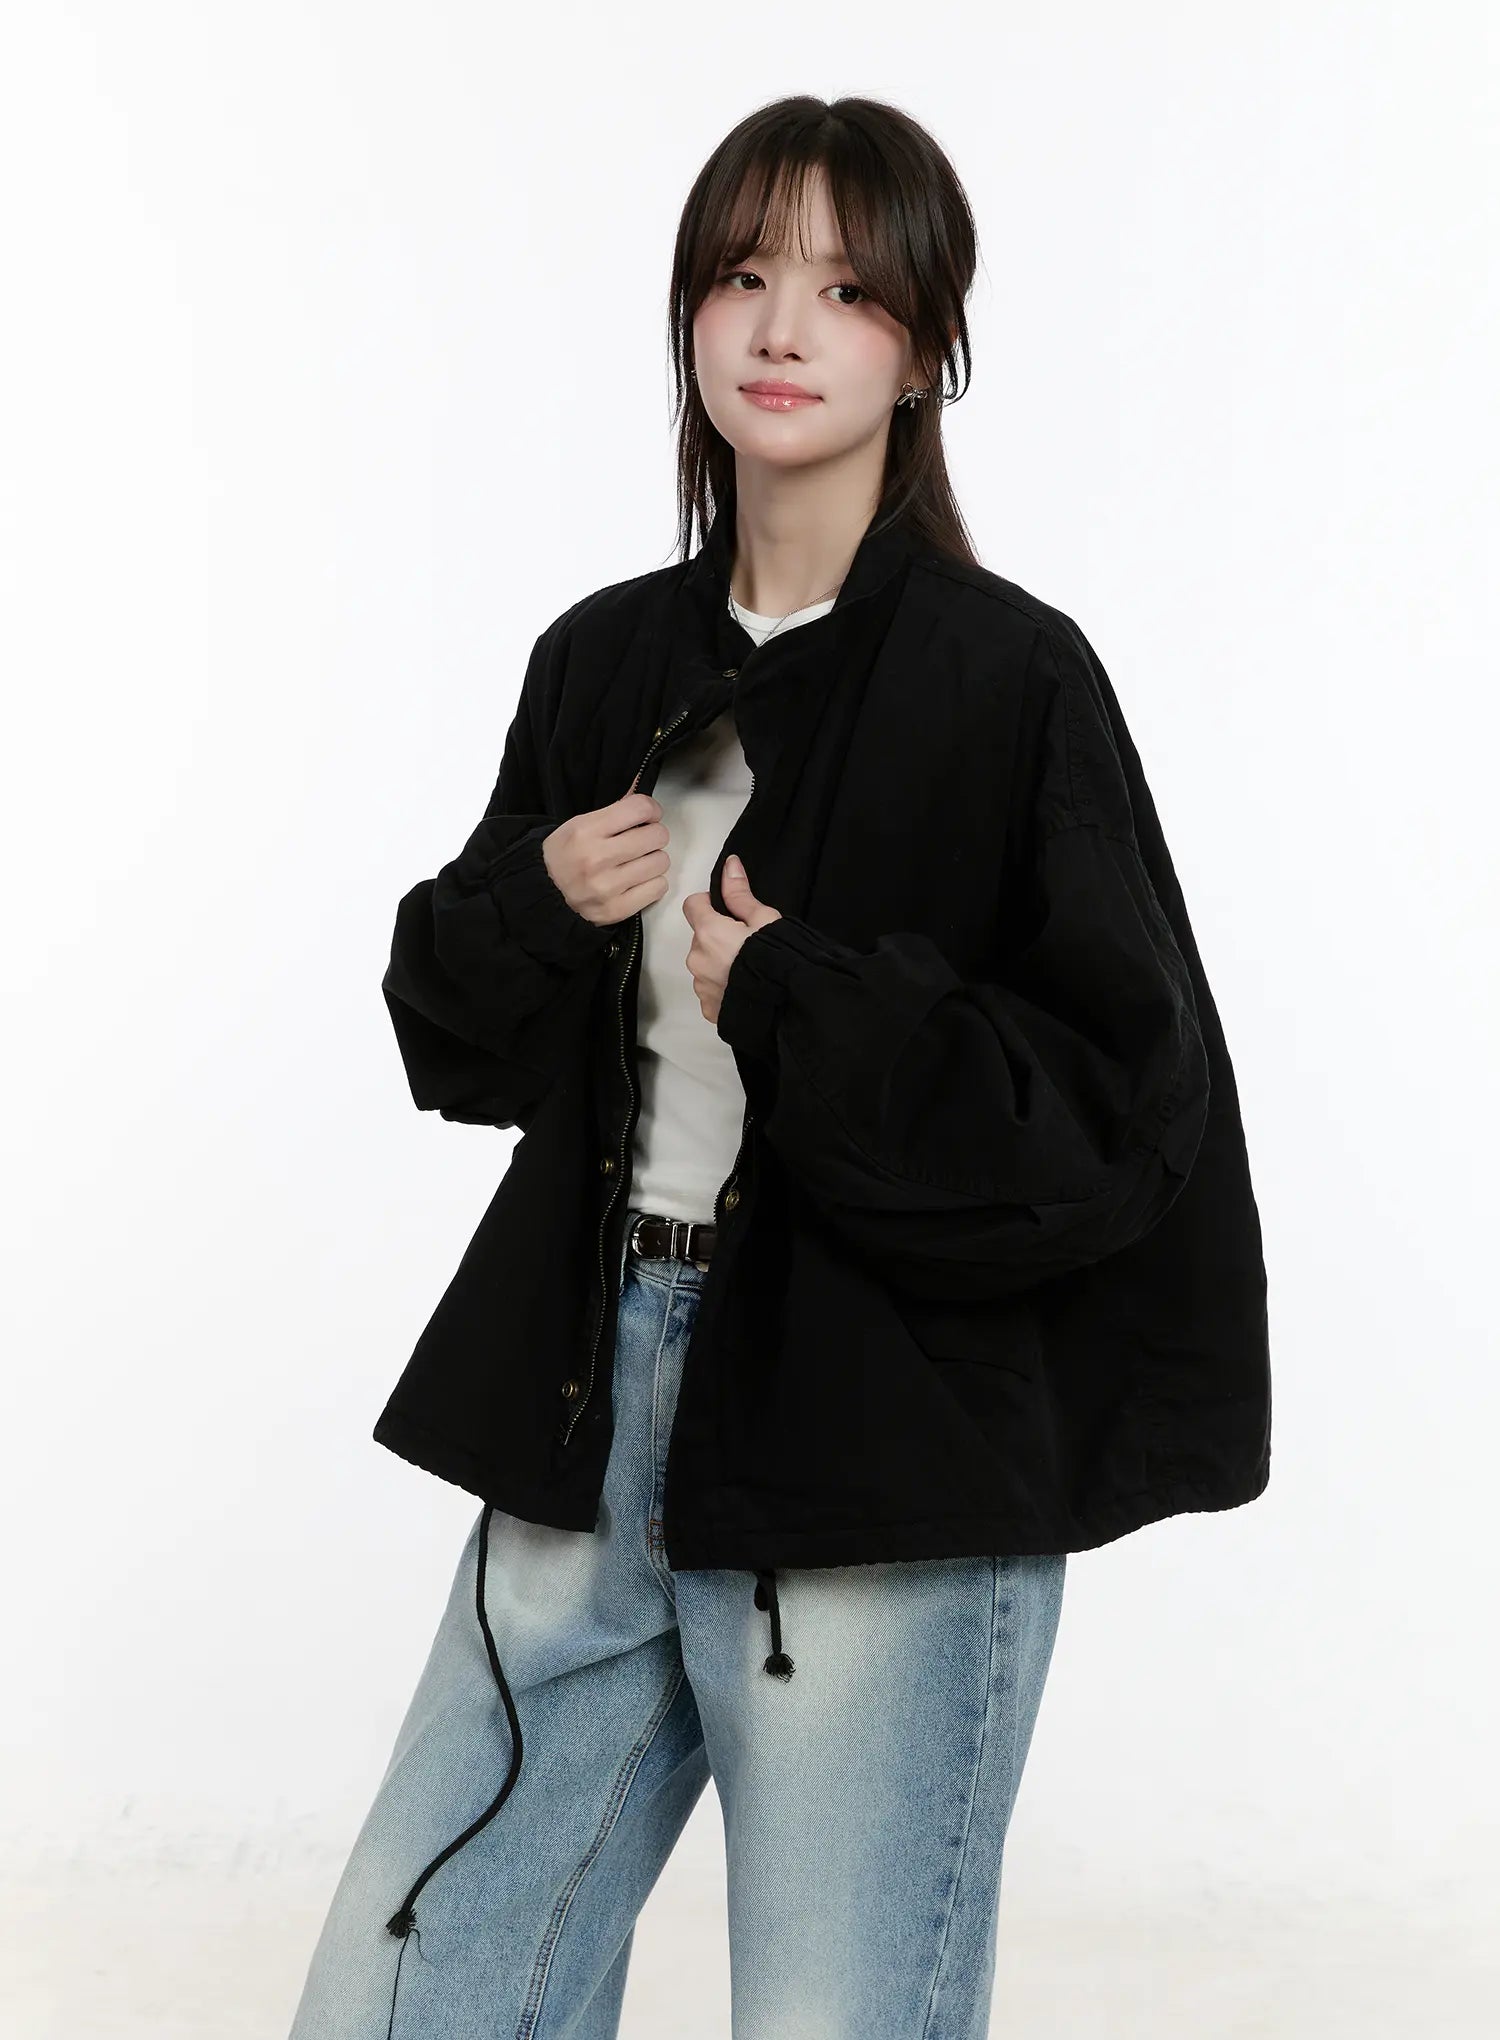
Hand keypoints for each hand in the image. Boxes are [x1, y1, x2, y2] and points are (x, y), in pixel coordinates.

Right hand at [542, 792, 671, 926]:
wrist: (542, 894)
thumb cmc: (564, 856)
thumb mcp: (579, 824)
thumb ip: (615, 809)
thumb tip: (643, 791)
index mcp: (586, 831)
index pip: (641, 808)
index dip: (651, 810)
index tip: (648, 816)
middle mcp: (597, 858)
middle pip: (657, 836)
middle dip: (653, 835)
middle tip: (642, 841)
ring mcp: (607, 887)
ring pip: (661, 862)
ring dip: (653, 860)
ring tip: (637, 862)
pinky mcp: (616, 910)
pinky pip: (658, 888)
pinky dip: (652, 883)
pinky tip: (637, 880)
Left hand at [682, 853, 782, 1025]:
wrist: (786, 1007)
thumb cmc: (777, 959)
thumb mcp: (765, 920)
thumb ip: (740, 894)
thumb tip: (729, 865)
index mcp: (708, 932)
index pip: (693, 905)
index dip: (710, 904)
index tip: (729, 912)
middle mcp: (697, 959)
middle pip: (701, 938)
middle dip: (718, 938)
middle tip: (747, 945)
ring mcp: (701, 986)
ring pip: (705, 965)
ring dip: (719, 964)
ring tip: (748, 971)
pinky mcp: (708, 1009)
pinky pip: (711, 991)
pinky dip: (723, 988)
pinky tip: (745, 989)